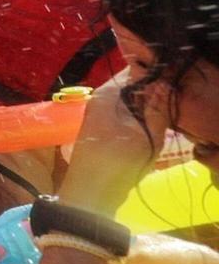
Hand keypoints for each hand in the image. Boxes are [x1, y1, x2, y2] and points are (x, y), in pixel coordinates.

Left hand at [59, 73, 167, 213]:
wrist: (91, 194)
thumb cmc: (116, 163)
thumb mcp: (145, 136)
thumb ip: (157, 109)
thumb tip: (164, 83)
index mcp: (108, 94)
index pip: (135, 69)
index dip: (156, 74)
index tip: (172, 87)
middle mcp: (102, 99)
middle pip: (136, 86)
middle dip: (154, 96)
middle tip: (168, 112)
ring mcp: (103, 113)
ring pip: (134, 103)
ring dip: (148, 113)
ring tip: (158, 127)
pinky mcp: (107, 128)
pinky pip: (129, 116)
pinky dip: (140, 123)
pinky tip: (148, 136)